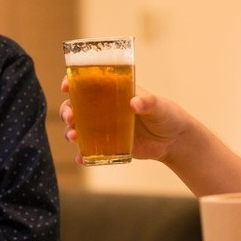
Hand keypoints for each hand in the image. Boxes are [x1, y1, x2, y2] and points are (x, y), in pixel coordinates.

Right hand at [59, 80, 190, 163]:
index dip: (73, 82)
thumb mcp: (159, 106)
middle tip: (69, 117)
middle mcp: (105, 109)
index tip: (66, 86)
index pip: (89, 83)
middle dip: (67, 110)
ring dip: (70, 131)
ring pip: (79, 128)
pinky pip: (91, 150)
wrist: (174, 141)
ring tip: (73, 137)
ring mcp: (105, 128)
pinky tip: (81, 158)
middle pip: (77, 106)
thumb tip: (135, 102)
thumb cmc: (167, 115)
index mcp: (114, 92)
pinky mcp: (109, 146)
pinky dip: (83, 155)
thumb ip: (148, 102)